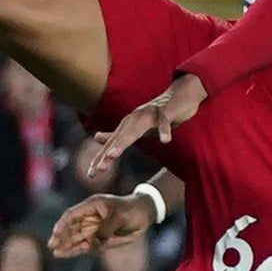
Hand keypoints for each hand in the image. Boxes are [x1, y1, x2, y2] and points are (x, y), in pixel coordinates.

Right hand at [46, 188, 162, 259]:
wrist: (143, 215)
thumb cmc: (131, 210)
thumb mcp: (119, 217)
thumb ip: (105, 229)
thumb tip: (93, 243)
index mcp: (91, 206)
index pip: (72, 214)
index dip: (63, 223)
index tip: (56, 232)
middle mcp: (89, 218)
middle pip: (71, 228)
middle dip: (61, 237)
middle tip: (52, 245)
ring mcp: (93, 229)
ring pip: (76, 238)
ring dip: (66, 245)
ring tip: (56, 252)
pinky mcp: (99, 240)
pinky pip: (84, 246)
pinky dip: (75, 250)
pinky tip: (65, 253)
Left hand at [74, 71, 208, 188]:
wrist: (180, 95)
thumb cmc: (158, 115)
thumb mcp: (137, 128)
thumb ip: (118, 134)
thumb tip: (95, 137)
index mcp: (127, 125)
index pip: (112, 144)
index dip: (101, 158)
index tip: (91, 174)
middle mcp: (134, 119)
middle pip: (119, 139)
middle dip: (108, 154)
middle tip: (98, 169)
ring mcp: (149, 114)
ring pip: (135, 131)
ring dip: (122, 142)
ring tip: (112, 156)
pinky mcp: (165, 111)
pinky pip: (164, 122)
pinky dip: (164, 130)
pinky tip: (165, 141)